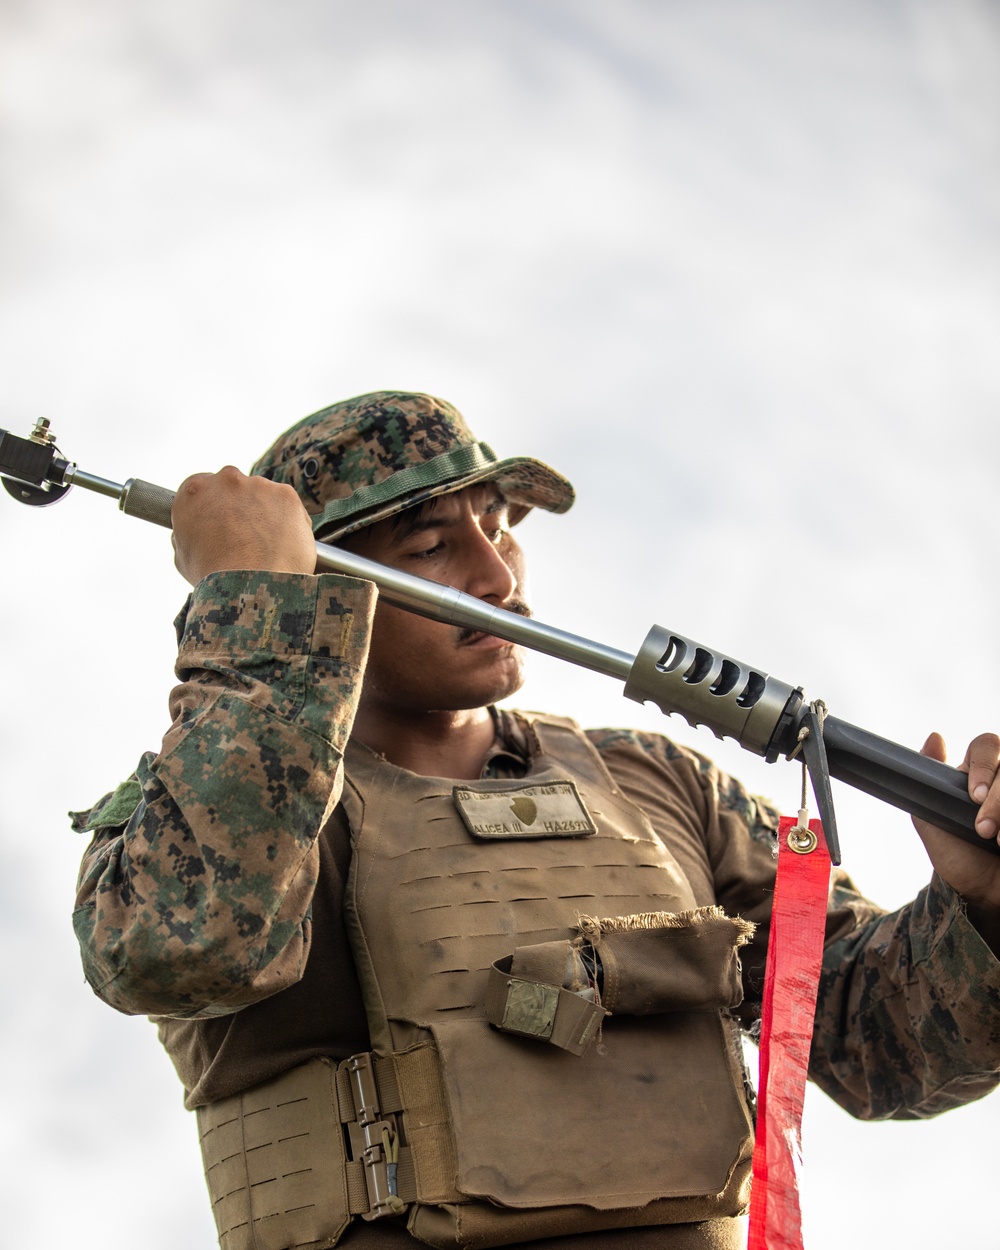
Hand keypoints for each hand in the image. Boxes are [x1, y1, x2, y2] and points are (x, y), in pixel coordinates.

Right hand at [171, 466, 316, 585]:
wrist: (248, 585)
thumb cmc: (212, 576)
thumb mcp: (183, 555)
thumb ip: (189, 533)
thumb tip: (197, 532)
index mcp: (195, 490)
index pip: (204, 488)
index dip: (214, 508)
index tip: (222, 523)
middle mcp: (225, 479)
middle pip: (235, 488)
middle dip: (241, 508)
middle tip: (246, 538)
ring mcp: (258, 485)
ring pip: (264, 496)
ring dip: (265, 515)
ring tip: (266, 547)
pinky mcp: (286, 495)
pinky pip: (288, 507)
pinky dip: (288, 522)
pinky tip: (282, 545)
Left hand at [914, 733, 999, 944]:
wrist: (982, 893)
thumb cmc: (957, 855)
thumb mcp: (930, 817)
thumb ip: (928, 779)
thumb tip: (935, 737)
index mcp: (979, 772)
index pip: (986, 745)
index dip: (983, 765)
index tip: (973, 796)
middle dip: (997, 798)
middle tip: (983, 828)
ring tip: (998, 842)